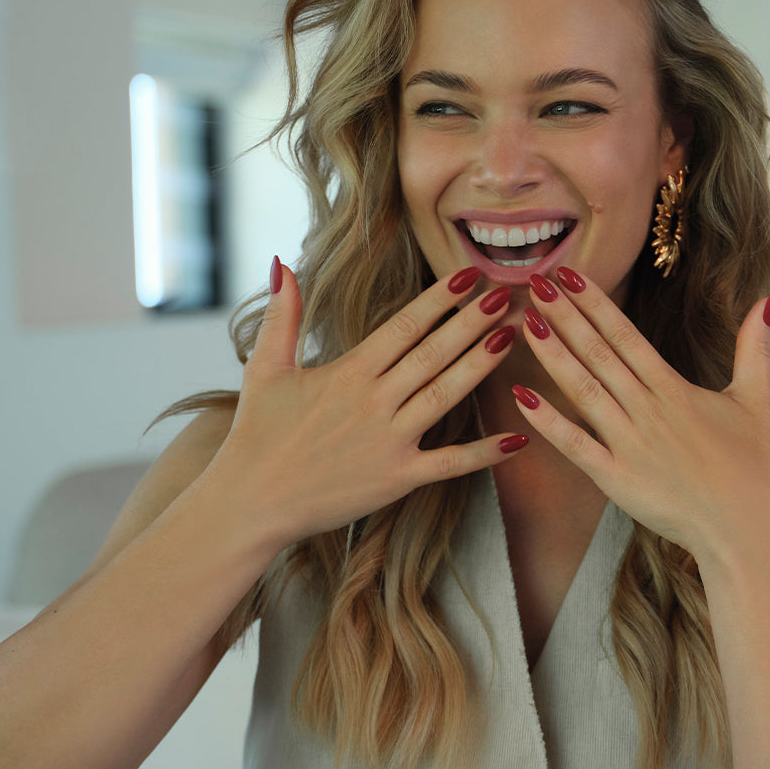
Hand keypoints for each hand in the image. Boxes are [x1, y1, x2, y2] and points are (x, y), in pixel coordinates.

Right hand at [209, 264, 526, 552]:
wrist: (250, 504)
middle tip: (509, 294)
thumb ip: (282, 315)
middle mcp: (373, 403)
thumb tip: (283, 264)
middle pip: (434, 354)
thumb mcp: (264, 368)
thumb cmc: (257, 435)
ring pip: (446, 396)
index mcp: (347, 373)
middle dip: (474, 321)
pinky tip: (519, 437)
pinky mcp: (398, 479)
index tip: (470, 275)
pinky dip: (485, 452)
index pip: (404, 326)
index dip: (440, 299)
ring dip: (482, 365)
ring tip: (512, 336)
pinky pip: (450, 463)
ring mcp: (389, 442)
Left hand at [511, 271, 769, 561]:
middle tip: (534, 283)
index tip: (568, 275)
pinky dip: (549, 423)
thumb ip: (755, 347)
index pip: (626, 336)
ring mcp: (630, 445)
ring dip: (553, 356)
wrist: (747, 529)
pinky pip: (576, 446)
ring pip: (583, 391)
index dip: (595, 304)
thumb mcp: (758, 399)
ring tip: (526, 324)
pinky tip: (521, 398)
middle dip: (565, 317)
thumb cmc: (753, 468)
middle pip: (599, 354)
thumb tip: (768, 297)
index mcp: (674, 390)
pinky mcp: (617, 479)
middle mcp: (648, 410)